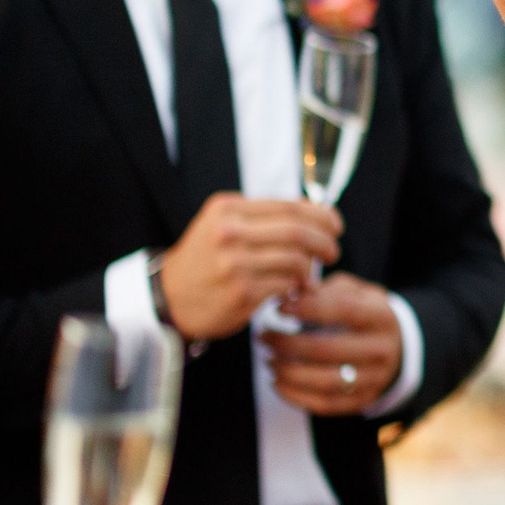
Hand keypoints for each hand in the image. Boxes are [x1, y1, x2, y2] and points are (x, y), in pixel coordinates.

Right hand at [160, 193, 342, 340]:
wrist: (168, 298)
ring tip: (309, 275)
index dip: (321, 216)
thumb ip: (263, 216)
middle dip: (324, 241)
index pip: (289, 207)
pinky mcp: (240, 293)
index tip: (335, 226)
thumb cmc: (205, 259)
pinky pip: (285, 285)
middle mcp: (229, 233)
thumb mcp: (223, 224)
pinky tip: (293, 290)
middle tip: (332, 251)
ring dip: (310, 269)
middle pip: (298, 231)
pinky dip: (296, 287)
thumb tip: (315, 210)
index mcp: (228, 209)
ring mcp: (234, 264)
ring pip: (296, 260)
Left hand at [264, 273, 402, 415]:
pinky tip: (277, 382)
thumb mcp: (355, 293)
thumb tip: (293, 290)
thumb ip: (325, 289)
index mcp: (381, 317)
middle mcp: (381, 350)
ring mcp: (373, 379)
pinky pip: (325, 404)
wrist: (397, 348)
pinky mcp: (361, 401)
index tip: (280, 307)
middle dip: (287, 343)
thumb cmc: (366, 315)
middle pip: (328, 349)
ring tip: (268, 359)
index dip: (308, 308)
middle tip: (264, 336)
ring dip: (289, 372)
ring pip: (325, 381)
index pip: (343, 310)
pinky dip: (295, 396)